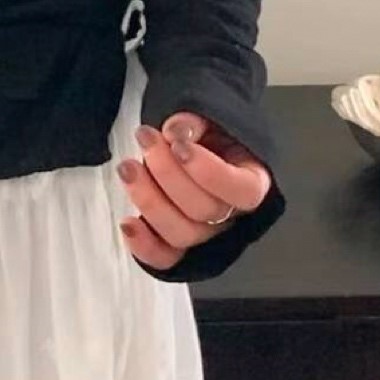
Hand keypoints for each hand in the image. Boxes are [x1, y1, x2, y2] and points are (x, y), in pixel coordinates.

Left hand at [116, 111, 272, 272]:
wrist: (194, 148)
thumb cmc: (206, 136)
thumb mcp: (209, 120)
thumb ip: (196, 122)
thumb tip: (177, 130)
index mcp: (252, 181)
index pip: (243, 190)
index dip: (209, 172)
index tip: (179, 144)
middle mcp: (232, 215)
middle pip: (206, 211)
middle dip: (168, 173)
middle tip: (146, 138)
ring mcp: (205, 236)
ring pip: (182, 234)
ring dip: (149, 201)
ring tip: (127, 167)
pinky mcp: (177, 247)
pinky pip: (164, 259)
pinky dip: (144, 246)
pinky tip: (127, 223)